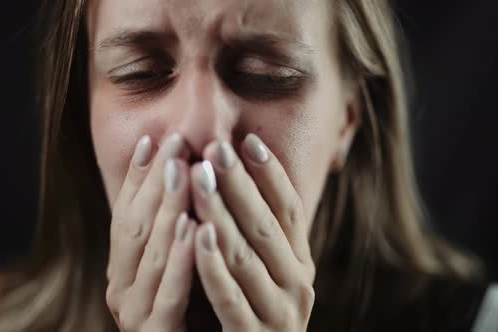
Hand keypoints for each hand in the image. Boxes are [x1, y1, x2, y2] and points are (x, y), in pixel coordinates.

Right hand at [106, 133, 196, 331]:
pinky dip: (179, 259)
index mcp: (123, 269)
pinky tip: (193, 227)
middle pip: (136, 226)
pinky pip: (169, 294)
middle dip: (156, 182)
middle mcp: (120, 289)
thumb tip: (182, 179)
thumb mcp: (177, 266)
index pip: (127, 214)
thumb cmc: (188, 313)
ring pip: (150, 254)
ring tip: (185, 170)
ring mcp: (133, 314)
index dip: (138, 177)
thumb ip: (174, 230)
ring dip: (168, 209)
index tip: (154, 139)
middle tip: (174, 141)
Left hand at [189, 133, 315, 330]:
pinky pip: (230, 297)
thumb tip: (240, 175)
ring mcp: (280, 313)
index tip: (248, 140)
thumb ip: (258, 232)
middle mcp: (298, 284)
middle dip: (239, 184)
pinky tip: (197, 233)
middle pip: (266, 225)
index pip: (290, 210)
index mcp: (300, 262)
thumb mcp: (265, 269)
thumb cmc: (254, 309)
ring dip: (221, 213)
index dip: (270, 175)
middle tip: (214, 147)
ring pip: (247, 255)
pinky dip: (214, 264)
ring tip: (198, 176)